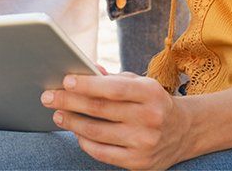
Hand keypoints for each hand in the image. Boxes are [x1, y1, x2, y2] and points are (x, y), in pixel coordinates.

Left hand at [40, 72, 191, 170]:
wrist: (183, 131)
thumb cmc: (154, 101)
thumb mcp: (141, 83)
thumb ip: (114, 78)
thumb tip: (86, 69)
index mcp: (150, 93)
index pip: (113, 88)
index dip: (87, 84)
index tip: (65, 81)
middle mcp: (149, 118)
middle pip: (100, 110)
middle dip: (70, 102)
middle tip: (48, 97)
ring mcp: (144, 143)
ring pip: (97, 132)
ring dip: (73, 123)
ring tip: (58, 114)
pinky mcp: (138, 163)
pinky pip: (103, 153)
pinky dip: (85, 142)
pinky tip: (76, 132)